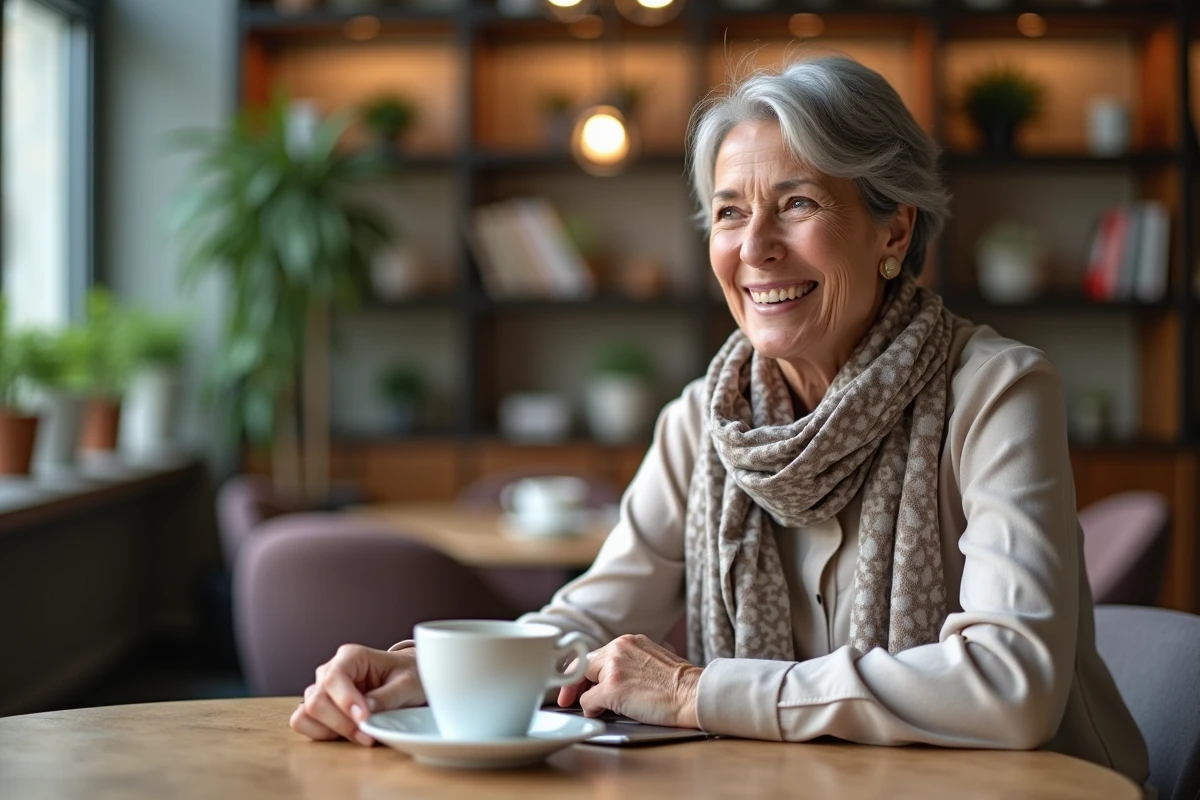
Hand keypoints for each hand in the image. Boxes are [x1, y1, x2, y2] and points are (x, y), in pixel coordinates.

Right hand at [289, 644, 422, 745]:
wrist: (409, 679)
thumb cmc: (409, 675)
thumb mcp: (408, 684)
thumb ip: (388, 696)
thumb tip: (365, 712)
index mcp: (351, 656)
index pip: (334, 678)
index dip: (345, 701)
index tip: (364, 718)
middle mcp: (331, 670)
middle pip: (317, 700)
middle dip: (341, 723)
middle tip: (368, 735)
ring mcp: (322, 690)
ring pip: (307, 713)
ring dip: (331, 730)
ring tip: (360, 735)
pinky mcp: (322, 708)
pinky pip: (304, 722)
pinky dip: (320, 734)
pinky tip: (345, 735)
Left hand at [557, 634, 702, 729]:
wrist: (694, 693)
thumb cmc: (680, 684)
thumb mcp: (652, 660)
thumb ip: (630, 663)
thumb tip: (613, 679)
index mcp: (628, 641)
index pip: (595, 655)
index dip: (582, 671)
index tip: (578, 684)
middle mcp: (618, 648)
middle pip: (582, 664)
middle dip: (572, 683)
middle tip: (566, 699)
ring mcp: (614, 667)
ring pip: (582, 681)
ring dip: (583, 696)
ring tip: (586, 708)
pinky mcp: (613, 688)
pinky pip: (588, 701)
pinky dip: (590, 710)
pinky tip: (599, 714)